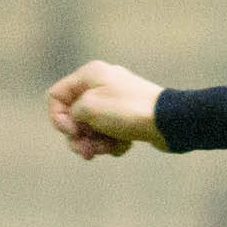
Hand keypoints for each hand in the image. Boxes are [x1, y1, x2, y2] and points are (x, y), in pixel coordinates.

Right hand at [46, 61, 167, 158]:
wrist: (169, 121)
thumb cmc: (127, 110)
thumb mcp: (89, 107)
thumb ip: (71, 114)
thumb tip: (77, 124)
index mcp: (90, 75)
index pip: (56, 96)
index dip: (58, 118)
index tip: (71, 131)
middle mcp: (102, 84)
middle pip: (74, 115)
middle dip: (78, 136)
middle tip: (86, 152)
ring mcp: (118, 101)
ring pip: (93, 127)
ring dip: (96, 143)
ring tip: (108, 149)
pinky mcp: (130, 117)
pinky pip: (111, 133)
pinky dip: (114, 142)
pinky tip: (124, 146)